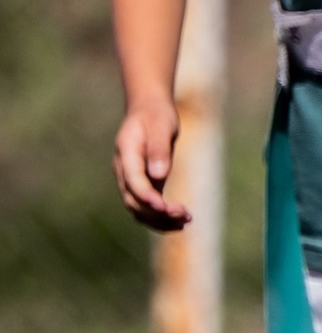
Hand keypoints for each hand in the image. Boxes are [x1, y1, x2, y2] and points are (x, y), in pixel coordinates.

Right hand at [112, 95, 190, 230]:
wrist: (149, 110)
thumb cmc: (156, 116)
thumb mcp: (160, 126)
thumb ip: (158, 150)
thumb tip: (158, 175)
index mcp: (126, 155)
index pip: (133, 182)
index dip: (147, 197)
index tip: (165, 208)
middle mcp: (124, 171)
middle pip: (133, 201)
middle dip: (156, 213)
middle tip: (183, 216)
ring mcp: (132, 179)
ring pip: (138, 208)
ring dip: (159, 219)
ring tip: (185, 222)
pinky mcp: (144, 183)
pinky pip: (148, 205)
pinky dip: (162, 216)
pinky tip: (182, 220)